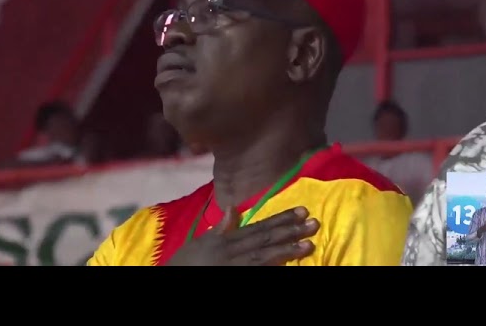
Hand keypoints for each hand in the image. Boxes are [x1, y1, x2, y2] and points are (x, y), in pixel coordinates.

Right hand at [166, 206, 319, 265]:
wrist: (171, 278)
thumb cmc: (185, 263)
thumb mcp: (201, 242)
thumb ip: (221, 228)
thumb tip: (234, 207)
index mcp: (226, 240)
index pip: (259, 227)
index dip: (281, 219)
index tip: (301, 211)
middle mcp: (231, 251)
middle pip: (265, 239)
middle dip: (290, 231)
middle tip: (314, 223)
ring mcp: (233, 267)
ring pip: (264, 257)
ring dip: (287, 251)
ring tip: (309, 244)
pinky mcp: (234, 277)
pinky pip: (257, 272)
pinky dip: (272, 268)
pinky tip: (288, 266)